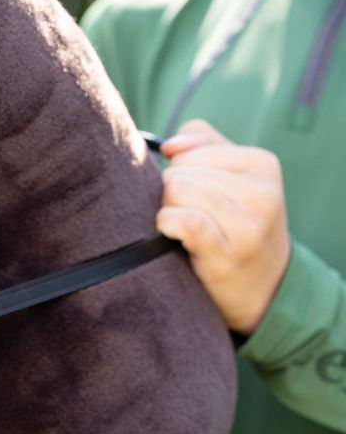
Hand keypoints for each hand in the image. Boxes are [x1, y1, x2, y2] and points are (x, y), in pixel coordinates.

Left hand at [156, 119, 291, 335]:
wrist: (265, 288)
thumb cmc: (239, 226)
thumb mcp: (235, 178)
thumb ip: (203, 145)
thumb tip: (170, 145)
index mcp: (262, 164)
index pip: (191, 148)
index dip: (178, 169)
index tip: (192, 193)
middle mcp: (261, 192)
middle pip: (179, 171)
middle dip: (171, 191)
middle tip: (187, 214)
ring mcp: (248, 225)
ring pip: (177, 191)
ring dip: (167, 210)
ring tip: (183, 228)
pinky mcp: (228, 254)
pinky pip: (184, 221)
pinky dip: (167, 223)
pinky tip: (171, 233)